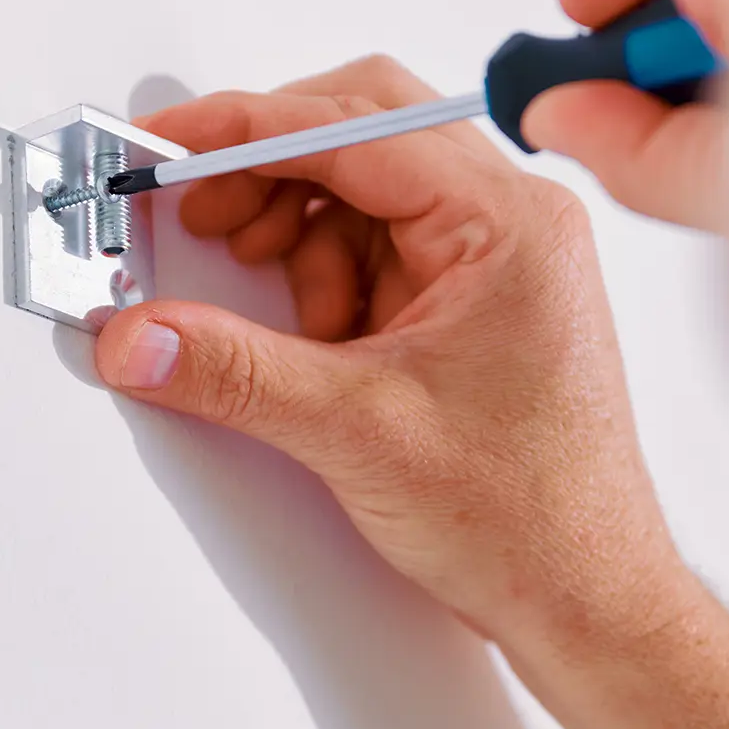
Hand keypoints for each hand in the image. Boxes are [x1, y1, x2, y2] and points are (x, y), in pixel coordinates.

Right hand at [92, 58, 728, 728]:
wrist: (587, 601)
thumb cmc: (534, 517)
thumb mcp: (359, 433)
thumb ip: (234, 372)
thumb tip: (142, 335)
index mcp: (508, 223)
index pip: (356, 127)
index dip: (244, 128)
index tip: (167, 139)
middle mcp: (509, 223)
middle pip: (362, 129)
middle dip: (267, 166)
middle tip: (194, 207)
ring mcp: (492, 261)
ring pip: (361, 188)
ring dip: (293, 230)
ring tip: (262, 297)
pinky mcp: (468, 302)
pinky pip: (373, 247)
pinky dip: (319, 275)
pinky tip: (310, 336)